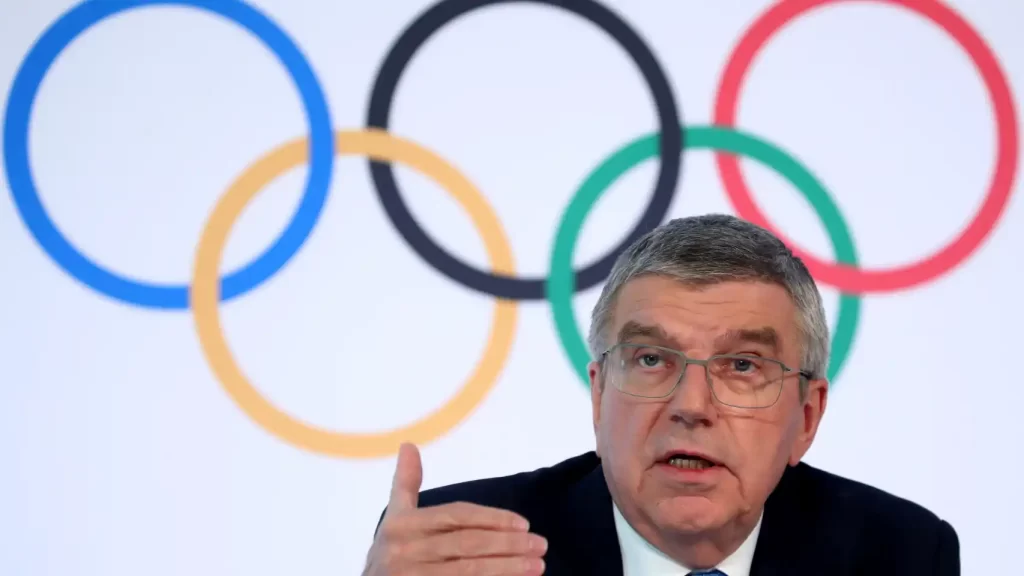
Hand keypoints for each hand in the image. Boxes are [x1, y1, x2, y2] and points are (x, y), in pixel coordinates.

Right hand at [362, 443, 547, 574]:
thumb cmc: (389, 556)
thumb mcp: (394, 519)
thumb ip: (406, 484)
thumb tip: (408, 445)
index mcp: (402, 524)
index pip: (458, 516)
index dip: (492, 518)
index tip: (523, 524)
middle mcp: (404, 551)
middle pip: (468, 544)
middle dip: (508, 544)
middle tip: (540, 545)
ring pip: (470, 572)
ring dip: (507, 568)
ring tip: (537, 566)